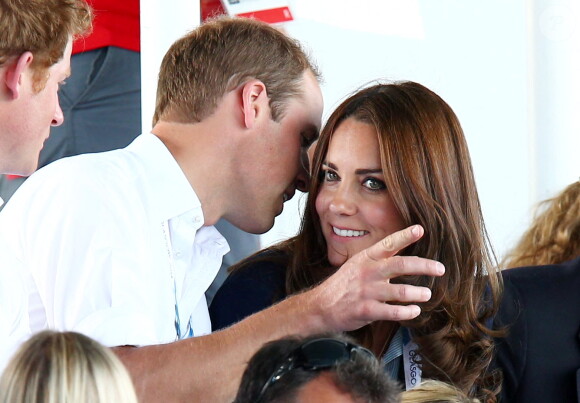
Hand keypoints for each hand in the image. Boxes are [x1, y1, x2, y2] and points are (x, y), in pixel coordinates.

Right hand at [309, 225, 444, 330]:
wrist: (320, 306)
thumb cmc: (342, 285)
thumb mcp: (357, 265)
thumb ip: (378, 258)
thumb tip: (401, 247)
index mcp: (365, 258)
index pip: (387, 244)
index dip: (404, 236)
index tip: (419, 229)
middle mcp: (367, 272)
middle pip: (400, 265)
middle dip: (423, 265)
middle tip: (440, 268)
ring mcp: (367, 291)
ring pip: (400, 290)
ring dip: (418, 292)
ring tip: (427, 294)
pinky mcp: (366, 310)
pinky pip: (392, 311)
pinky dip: (407, 312)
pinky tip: (414, 311)